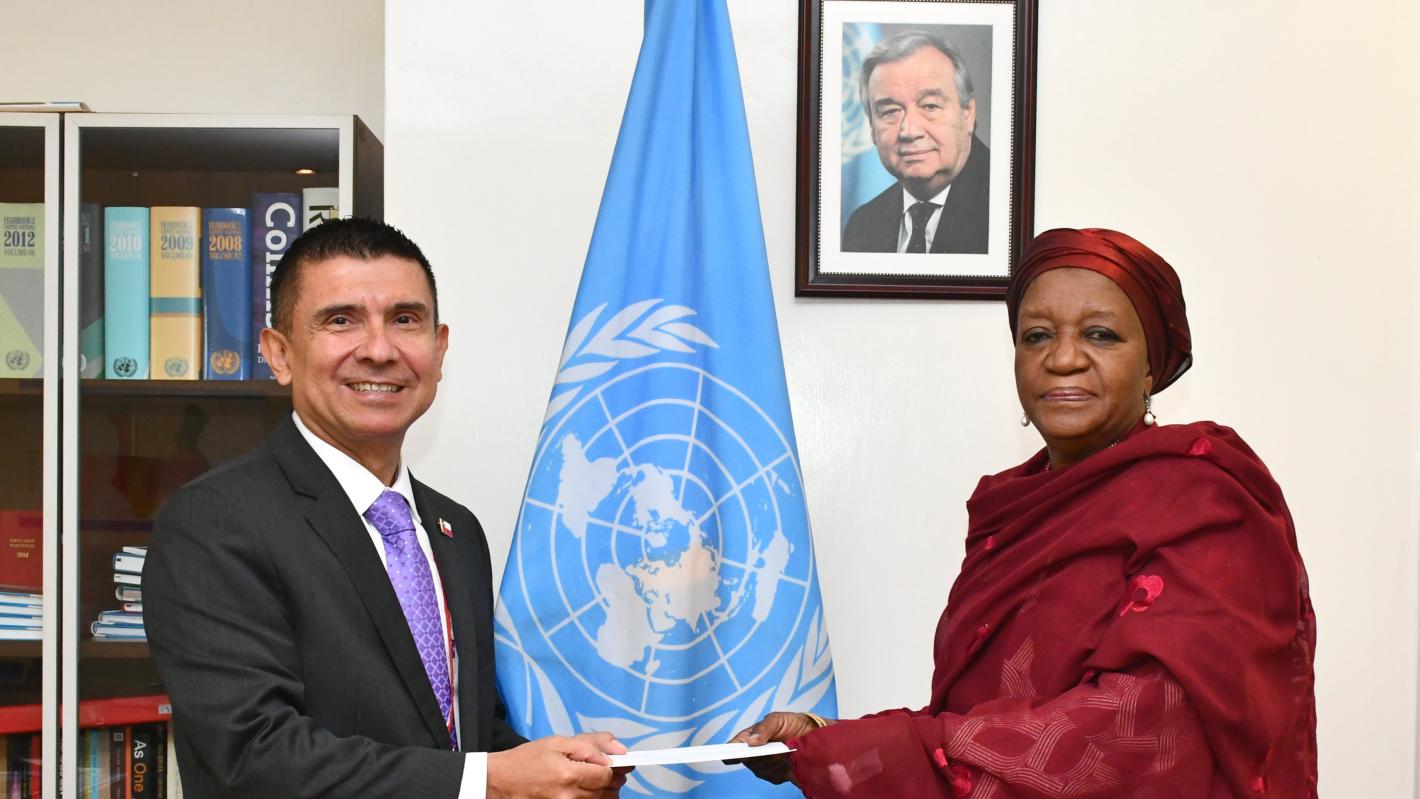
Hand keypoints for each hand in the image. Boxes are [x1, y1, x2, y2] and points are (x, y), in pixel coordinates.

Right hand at [487, 732, 626, 798]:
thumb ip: (589, 745)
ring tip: (594, 779)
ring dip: (604, 791)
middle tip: (605, 769)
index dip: (616, 767)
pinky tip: (586, 790)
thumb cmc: (527, 759)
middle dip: (612, 779)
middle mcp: (569, 796)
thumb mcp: (557, 742)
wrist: (500, 782)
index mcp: (568, 774)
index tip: (617, 762)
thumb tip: (618, 752)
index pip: (607, 775)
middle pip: (607, 791)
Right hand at [725, 711, 835, 785]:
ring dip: (771, 762)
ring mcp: (764, 765)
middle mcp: (754, 752)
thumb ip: (764, 728)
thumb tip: (750, 742)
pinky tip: (788, 762)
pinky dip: (780, 770)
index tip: (727, 756)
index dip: (729, 751)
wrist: (814, 736)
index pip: (735, 745)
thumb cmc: (792, 723)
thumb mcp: (778, 719)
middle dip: (758, 756)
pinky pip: (772, 777)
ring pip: (758, 770)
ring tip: (784, 753)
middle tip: (773, 750)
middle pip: (746, 760)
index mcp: (751, 736)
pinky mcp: (775, 775)